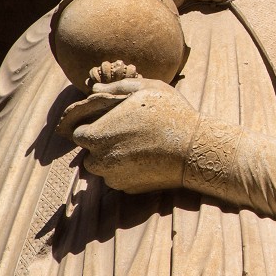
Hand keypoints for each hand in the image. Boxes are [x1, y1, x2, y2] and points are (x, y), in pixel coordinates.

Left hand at [58, 79, 198, 194]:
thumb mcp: (148, 88)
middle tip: (127, 133)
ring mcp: (113, 177)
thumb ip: (117, 86)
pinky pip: (120, 178)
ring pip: (104, 167)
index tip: (111, 122)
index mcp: (97, 135)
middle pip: (91, 152)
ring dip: (114, 158)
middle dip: (103, 144)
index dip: (94, 126)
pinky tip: (147, 158)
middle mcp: (99, 160)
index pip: (79, 133)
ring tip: (138, 146)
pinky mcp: (128, 189)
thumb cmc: (172, 113)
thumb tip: (95, 88)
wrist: (196, 149)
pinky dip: (128, 170)